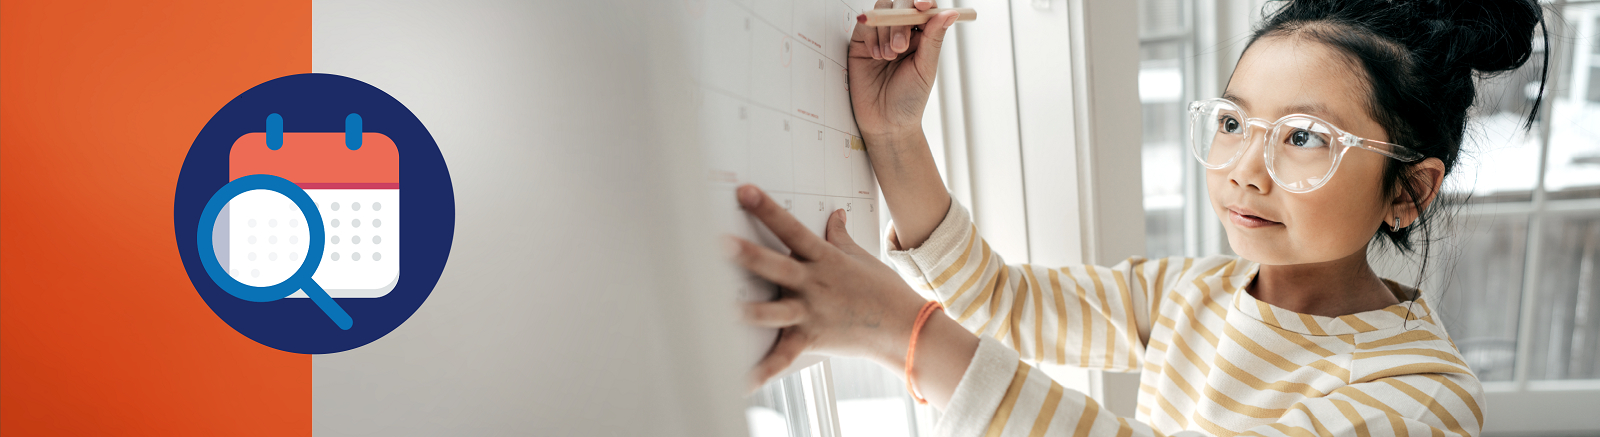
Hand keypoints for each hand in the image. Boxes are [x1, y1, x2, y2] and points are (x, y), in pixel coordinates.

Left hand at [728, 184, 929, 391]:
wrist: (904, 327)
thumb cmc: (884, 291)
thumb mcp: (861, 257)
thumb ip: (840, 236)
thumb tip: (835, 213)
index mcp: (824, 260)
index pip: (791, 229)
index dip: (767, 210)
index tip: (745, 192)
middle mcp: (814, 285)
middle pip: (777, 268)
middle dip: (750, 256)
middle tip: (722, 244)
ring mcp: (811, 313)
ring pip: (775, 312)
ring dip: (750, 312)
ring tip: (724, 310)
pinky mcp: (811, 339)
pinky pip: (783, 357)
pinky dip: (763, 371)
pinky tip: (741, 379)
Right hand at [850, 1, 960, 144]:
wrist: (885, 122)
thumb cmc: (909, 99)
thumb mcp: (926, 68)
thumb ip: (934, 38)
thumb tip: (950, 13)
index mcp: (923, 35)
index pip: (924, 8)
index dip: (923, 1)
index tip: (922, 6)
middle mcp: (902, 31)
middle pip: (901, 3)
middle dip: (901, 22)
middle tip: (900, 47)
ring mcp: (881, 35)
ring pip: (883, 11)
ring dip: (886, 32)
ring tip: (889, 57)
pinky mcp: (862, 42)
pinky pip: (865, 25)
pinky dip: (872, 37)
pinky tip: (876, 56)